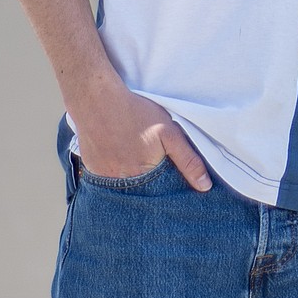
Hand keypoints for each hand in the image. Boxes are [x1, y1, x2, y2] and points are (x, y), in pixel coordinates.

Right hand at [73, 77, 211, 190]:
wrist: (96, 100)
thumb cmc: (135, 113)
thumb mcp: (169, 133)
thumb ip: (188, 161)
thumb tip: (204, 187)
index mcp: (145, 177)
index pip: (163, 196)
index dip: (170, 192)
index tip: (176, 188)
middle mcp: (123, 184)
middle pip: (143, 195)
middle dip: (152, 190)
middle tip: (154, 169)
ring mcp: (104, 179)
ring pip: (125, 191)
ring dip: (134, 185)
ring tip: (137, 165)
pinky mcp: (92, 172)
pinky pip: (107, 184)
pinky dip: (117, 178)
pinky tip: (122, 162)